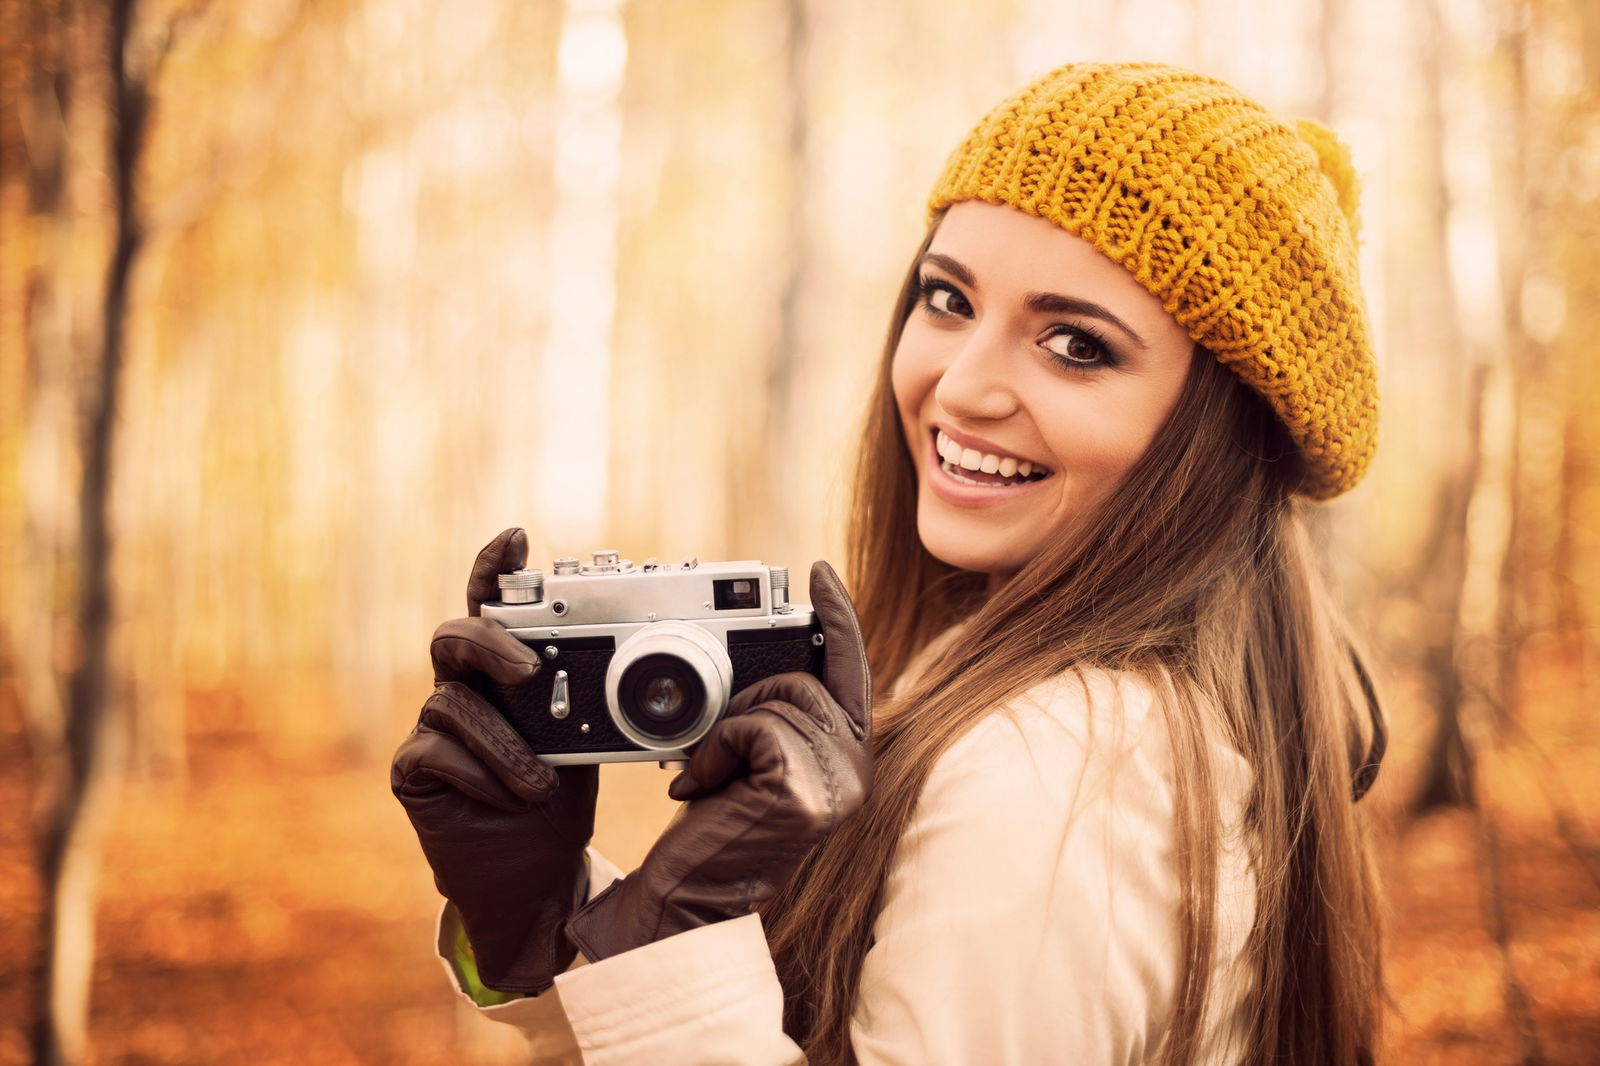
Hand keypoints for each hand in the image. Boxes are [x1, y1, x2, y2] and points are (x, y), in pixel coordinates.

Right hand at [391, 528, 598, 993]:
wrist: (534, 879)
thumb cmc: (562, 799)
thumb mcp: (594, 742)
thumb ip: (602, 698)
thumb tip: (670, 670)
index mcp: (508, 668)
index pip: (495, 605)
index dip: (496, 567)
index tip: (516, 536)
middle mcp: (467, 686)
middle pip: (456, 634)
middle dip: (491, 642)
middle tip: (528, 669)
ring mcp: (434, 726)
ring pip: (452, 703)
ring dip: (505, 746)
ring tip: (539, 785)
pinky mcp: (414, 768)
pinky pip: (436, 752)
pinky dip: (481, 776)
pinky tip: (508, 801)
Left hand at [564, 560, 870, 961]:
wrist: (686, 898)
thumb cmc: (716, 828)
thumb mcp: (757, 760)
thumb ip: (781, 716)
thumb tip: (772, 658)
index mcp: (850, 758)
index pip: (853, 670)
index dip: (838, 618)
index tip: (818, 574)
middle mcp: (856, 772)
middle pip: (805, 680)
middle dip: (748, 697)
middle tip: (717, 745)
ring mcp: (837, 786)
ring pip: (778, 700)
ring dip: (727, 730)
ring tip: (712, 776)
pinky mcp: (802, 794)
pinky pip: (755, 727)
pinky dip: (716, 749)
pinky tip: (702, 788)